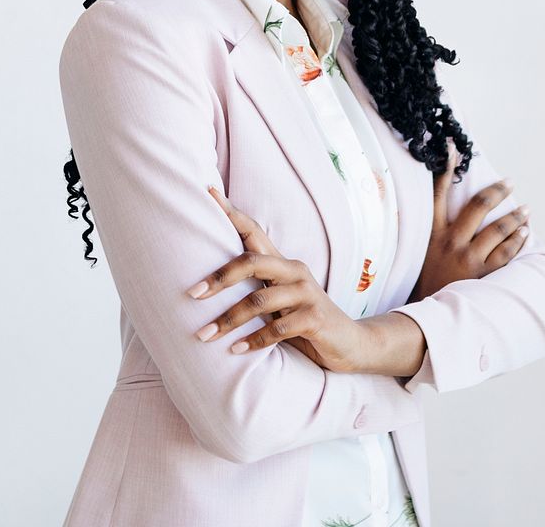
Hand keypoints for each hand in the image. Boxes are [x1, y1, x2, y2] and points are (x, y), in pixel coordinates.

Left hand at [185, 186, 362, 372]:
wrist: (352, 345)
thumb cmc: (305, 323)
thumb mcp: (280, 302)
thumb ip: (256, 291)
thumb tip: (210, 288)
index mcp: (283, 264)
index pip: (254, 231)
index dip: (231, 212)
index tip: (208, 193)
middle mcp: (295, 271)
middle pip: (251, 263)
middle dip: (219, 278)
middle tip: (192, 294)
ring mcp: (307, 293)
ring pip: (260, 301)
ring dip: (229, 320)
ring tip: (204, 335)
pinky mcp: (315, 318)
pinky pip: (278, 328)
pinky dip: (254, 341)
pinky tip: (236, 351)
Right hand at [408, 141, 530, 301]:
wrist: (426, 315)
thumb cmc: (425, 281)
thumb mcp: (420, 252)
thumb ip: (432, 231)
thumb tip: (442, 209)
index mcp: (433, 233)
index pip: (439, 193)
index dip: (447, 169)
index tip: (454, 148)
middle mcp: (451, 241)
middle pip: (478, 205)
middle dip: (497, 190)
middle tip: (509, 182)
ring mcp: (468, 258)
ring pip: (498, 229)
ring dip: (515, 216)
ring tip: (525, 209)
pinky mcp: (482, 275)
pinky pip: (506, 253)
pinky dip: (518, 240)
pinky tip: (525, 232)